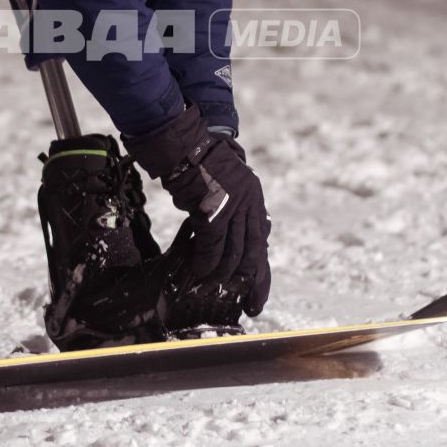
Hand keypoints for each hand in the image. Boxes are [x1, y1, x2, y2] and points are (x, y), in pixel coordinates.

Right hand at [124, 104, 271, 315]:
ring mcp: (233, 205)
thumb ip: (231, 209)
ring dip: (222, 274)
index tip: (258, 294)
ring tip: (212, 288)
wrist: (185, 141)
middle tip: (250, 305)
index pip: (261, 241)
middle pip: (254, 251)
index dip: (261, 271)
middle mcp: (249, 202)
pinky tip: (198, 271)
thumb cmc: (198, 162)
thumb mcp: (225, 184)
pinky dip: (205, 260)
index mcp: (253, 197)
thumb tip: (226, 238)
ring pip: (233, 251)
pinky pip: (212, 244)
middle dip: (251, 282)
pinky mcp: (214, 208)